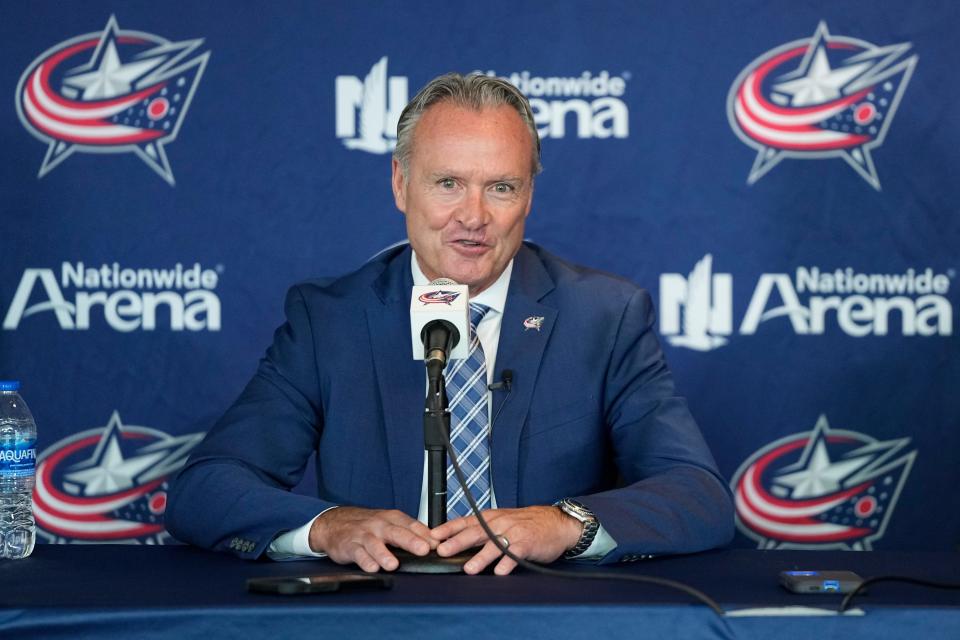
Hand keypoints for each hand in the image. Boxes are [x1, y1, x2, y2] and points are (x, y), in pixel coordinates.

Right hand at [309, 507, 436, 571]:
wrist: (334, 523)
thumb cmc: (367, 525)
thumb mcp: (389, 523)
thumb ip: (409, 532)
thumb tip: (434, 543)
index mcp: (392, 518)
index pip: (411, 525)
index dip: (425, 534)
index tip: (438, 544)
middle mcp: (379, 525)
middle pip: (396, 532)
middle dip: (411, 541)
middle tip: (423, 550)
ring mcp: (364, 535)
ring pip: (375, 544)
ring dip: (384, 554)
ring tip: (393, 565)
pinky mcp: (350, 546)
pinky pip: (358, 553)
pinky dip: (365, 561)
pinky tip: (372, 568)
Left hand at [430, 506, 581, 574]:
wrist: (556, 522)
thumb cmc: (526, 523)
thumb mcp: (501, 521)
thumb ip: (481, 530)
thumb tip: (456, 541)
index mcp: (491, 518)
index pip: (465, 521)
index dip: (448, 528)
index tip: (432, 535)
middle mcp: (500, 523)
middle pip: (476, 532)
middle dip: (457, 541)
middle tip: (442, 550)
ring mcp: (514, 533)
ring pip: (494, 544)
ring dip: (481, 557)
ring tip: (469, 568)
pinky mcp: (527, 544)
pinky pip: (516, 554)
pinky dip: (507, 563)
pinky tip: (500, 572)